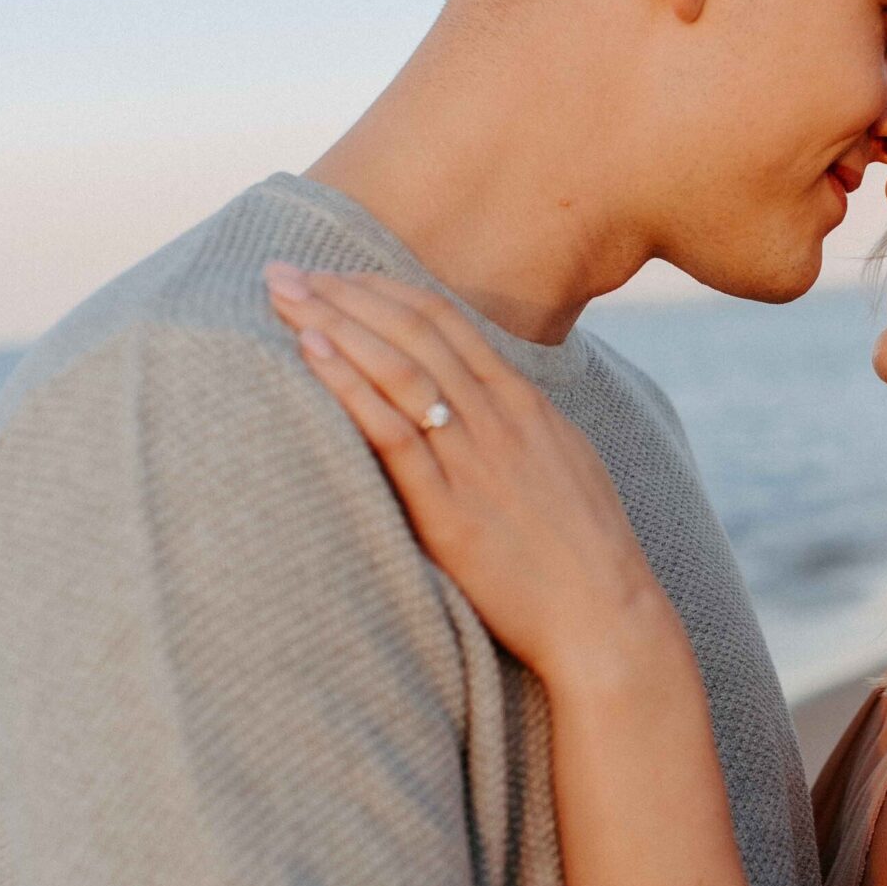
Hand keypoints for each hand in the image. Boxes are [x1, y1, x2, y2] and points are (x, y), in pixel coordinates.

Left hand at [265, 266, 680, 689]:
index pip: (445, 321)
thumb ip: (520, 429)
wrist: (607, 616)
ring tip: (279, 295)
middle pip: (410, 331)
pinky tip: (311, 354)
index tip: (336, 274)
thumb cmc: (586, 553)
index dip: (384, 289)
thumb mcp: (563, 465)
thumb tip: (484, 406)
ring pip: (396, 368)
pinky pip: (391, 433)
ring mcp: (474, 460)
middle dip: (341, 292)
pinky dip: (348, 386)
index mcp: (525, 403)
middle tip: (283, 269)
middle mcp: (498, 418)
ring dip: (332, 323)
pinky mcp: (450, 510)